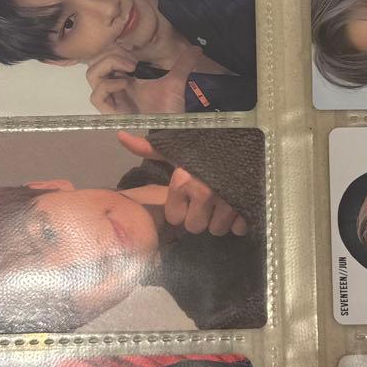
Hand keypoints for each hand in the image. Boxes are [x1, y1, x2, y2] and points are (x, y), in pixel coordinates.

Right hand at [87, 45, 201, 114]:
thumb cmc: (170, 108)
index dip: (113, 47)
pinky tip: (124, 84)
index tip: (132, 47)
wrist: (173, 129)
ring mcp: (112, 98)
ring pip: (92, 75)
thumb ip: (184, 64)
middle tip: (132, 61)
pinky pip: (96, 96)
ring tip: (130, 69)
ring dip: (108, 65)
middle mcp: (115, 86)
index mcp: (125, 76)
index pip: (106, 55)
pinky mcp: (111, 112)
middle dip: (111, 54)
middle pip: (95, 62)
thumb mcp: (177, 81)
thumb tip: (197, 48)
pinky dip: (107, 85)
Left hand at [117, 130, 248, 235]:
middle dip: (200, 216)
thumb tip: (120, 136)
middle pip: (194, 227)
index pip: (175, 217)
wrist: (246, 137)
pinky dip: (239, 220)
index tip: (189, 195)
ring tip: (222, 201)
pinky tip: (237, 205)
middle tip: (206, 200)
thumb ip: (151, 148)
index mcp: (183, 180)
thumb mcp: (179, 146)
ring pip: (216, 230)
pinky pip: (238, 228)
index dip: (181, 208)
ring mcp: (227, 201)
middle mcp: (203, 192)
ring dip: (219, 219)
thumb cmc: (207, 145)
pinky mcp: (247, 206)